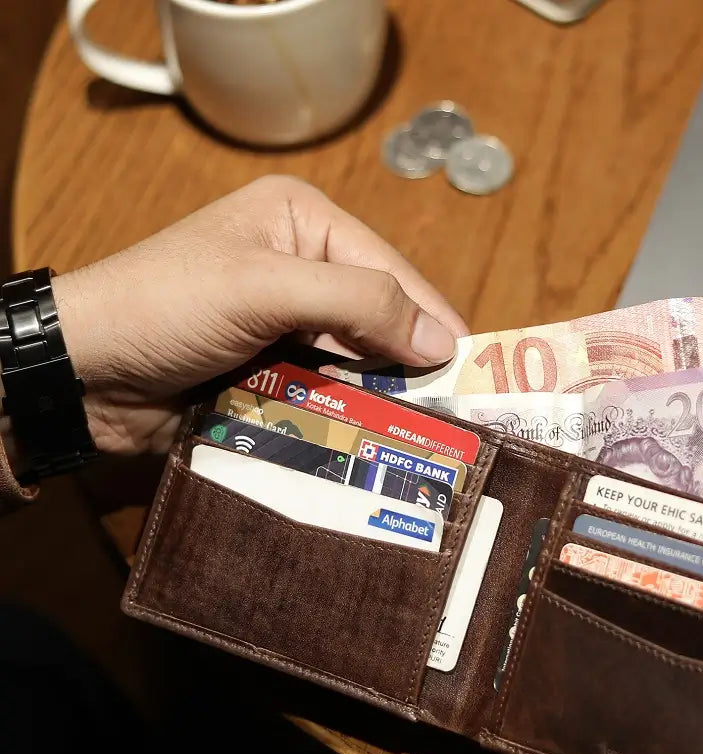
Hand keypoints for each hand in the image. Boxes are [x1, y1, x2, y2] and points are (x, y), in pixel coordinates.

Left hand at [50, 175, 467, 454]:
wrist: (83, 370)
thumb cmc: (167, 306)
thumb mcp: (266, 288)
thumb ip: (358, 303)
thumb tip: (443, 338)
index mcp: (302, 222)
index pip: (390, 269)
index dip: (432, 318)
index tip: (474, 370)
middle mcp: (300, 266)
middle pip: (377, 316)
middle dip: (409, 360)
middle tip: (455, 408)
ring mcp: (284, 321)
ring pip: (355, 359)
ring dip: (379, 393)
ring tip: (424, 431)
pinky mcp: (270, 368)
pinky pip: (325, 389)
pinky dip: (346, 412)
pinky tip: (374, 437)